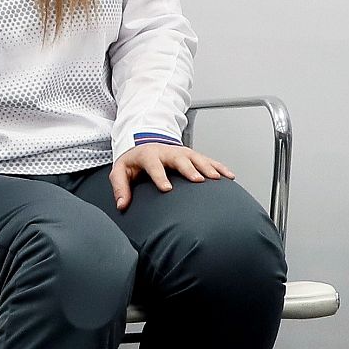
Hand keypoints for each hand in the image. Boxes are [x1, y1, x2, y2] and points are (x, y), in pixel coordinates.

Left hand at [110, 143, 234, 210]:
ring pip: (197, 158)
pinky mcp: (192, 155)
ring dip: (207, 167)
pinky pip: (209, 160)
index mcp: (149, 155)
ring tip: (216, 178)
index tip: (167, 189)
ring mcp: (182, 152)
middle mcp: (168, 152)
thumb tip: (122, 205)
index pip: (155, 166)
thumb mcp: (120, 171)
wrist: (144, 144)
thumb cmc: (134, 162)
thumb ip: (120, 187)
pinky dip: (220, 167)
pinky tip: (229, 176)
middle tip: (198, 179)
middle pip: (180, 159)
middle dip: (190, 169)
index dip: (160, 176)